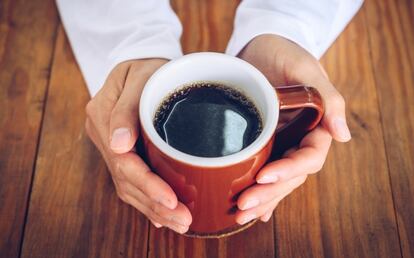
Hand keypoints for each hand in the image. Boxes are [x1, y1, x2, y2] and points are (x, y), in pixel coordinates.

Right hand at [85, 59, 191, 233]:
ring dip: (153, 208)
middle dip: (155, 204)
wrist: (142, 58)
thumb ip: (126, 110)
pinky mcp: (124, 150)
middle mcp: (104, 136)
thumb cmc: (146, 64)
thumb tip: (119, 145)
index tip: (172, 200)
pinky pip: (132, 179)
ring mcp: (112, 144)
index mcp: (103, 117)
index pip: (124, 162)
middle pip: (127, 180)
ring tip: (179, 222)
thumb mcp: (140, 77)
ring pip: (129, 186)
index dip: (148, 185)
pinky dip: (148, 199)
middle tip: (183, 220)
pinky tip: (162, 215)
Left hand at [235, 34, 350, 223]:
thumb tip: (343, 136)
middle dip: (270, 193)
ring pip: (277, 179)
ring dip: (262, 199)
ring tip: (240, 215)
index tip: (264, 177)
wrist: (260, 49)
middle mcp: (300, 139)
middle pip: (291, 175)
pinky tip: (252, 211)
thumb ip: (327, 99)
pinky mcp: (263, 144)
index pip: (309, 157)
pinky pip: (264, 171)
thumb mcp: (304, 68)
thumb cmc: (284, 52)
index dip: (288, 170)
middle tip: (244, 204)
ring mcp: (282, 144)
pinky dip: (260, 192)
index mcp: (316, 126)